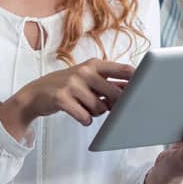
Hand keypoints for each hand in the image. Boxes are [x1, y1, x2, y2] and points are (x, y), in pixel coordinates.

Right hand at [0, 58, 131, 138]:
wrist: (36, 93)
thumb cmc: (68, 87)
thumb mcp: (88, 79)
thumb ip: (109, 84)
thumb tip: (134, 92)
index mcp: (94, 64)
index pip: (124, 69)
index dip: (137, 80)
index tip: (146, 89)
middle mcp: (84, 71)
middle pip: (115, 94)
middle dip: (114, 105)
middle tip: (106, 107)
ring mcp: (72, 83)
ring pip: (100, 108)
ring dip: (95, 113)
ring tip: (85, 107)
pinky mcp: (61, 98)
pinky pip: (84, 116)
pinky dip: (85, 119)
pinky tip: (80, 115)